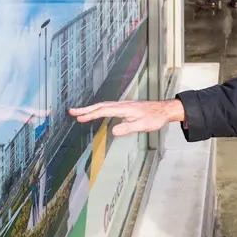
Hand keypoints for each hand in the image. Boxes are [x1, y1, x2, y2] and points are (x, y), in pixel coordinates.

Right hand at [69, 100, 185, 136]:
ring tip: (79, 113)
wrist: (164, 109)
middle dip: (86, 109)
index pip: (104, 111)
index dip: (91, 114)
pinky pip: (108, 106)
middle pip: (101, 105)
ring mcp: (124, 105)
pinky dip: (99, 108)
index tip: (79, 118)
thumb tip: (113, 131)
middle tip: (72, 112)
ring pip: (104, 105)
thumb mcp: (143, 125)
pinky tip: (97, 111)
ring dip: (91, 108)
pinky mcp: (125, 106)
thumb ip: (128, 128)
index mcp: (124, 109)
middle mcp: (122, 105)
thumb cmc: (155, 117)